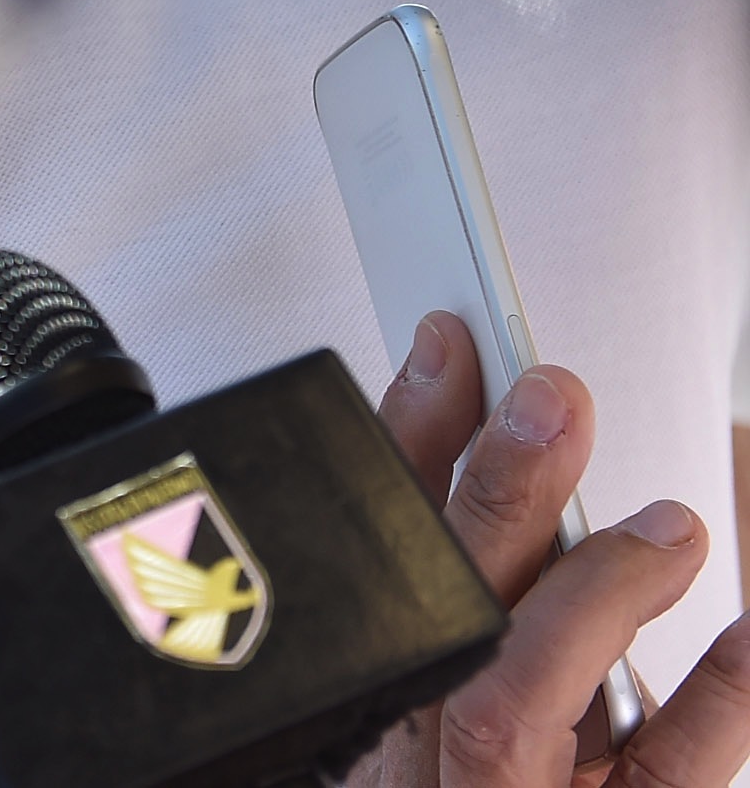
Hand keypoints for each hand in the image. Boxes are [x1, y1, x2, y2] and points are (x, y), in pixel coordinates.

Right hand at [354, 313, 749, 785]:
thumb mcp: (491, 713)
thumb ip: (537, 612)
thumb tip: (640, 500)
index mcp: (387, 706)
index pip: (375, 557)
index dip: (402, 445)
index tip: (450, 346)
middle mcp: (426, 762)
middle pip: (435, 619)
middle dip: (485, 497)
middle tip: (547, 398)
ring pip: (502, 707)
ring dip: (579, 601)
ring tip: (669, 525)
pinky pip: (663, 777)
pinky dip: (716, 703)